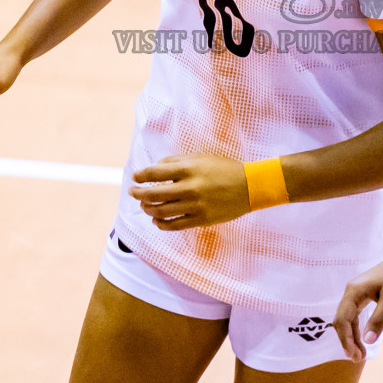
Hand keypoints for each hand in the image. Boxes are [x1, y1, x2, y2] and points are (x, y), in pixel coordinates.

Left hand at [129, 153, 250, 229]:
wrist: (250, 187)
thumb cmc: (224, 169)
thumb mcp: (201, 157)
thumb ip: (177, 161)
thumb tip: (155, 168)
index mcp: (189, 169)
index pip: (155, 173)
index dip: (141, 175)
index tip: (135, 177)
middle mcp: (190, 188)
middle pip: (154, 194)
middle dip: (138, 194)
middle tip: (133, 193)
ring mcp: (195, 206)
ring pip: (161, 212)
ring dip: (148, 209)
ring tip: (144, 206)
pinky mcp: (201, 219)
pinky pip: (174, 226)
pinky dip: (161, 224)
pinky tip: (157, 220)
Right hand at [332, 248, 382, 361]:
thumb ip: (378, 320)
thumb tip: (368, 341)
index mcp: (353, 291)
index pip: (342, 319)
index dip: (346, 340)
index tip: (353, 356)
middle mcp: (352, 291)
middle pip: (342, 320)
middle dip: (347, 340)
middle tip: (357, 359)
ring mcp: (358, 292)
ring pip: (349, 318)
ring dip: (353, 336)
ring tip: (360, 354)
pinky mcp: (366, 294)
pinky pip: (357, 314)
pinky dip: (359, 328)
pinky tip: (364, 339)